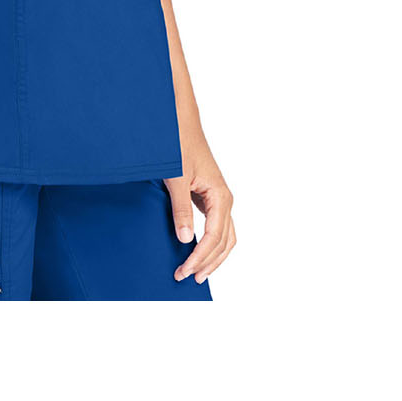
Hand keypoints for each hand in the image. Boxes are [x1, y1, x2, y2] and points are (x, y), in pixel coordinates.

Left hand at [158, 129, 235, 284]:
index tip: (184, 271)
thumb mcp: (177, 177)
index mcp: (221, 196)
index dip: (200, 257)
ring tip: (196, 272)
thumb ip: (180, 208)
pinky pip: (216, 226)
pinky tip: (196, 250)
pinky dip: (210, 242)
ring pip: (224, 237)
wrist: (180, 122)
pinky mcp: (210, 196)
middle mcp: (224, 200)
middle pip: (224, 242)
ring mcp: (219, 198)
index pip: (214, 238)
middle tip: (189, 278)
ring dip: (212, 256)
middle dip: (208, 263)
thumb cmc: (180, 144)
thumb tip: (185, 239)